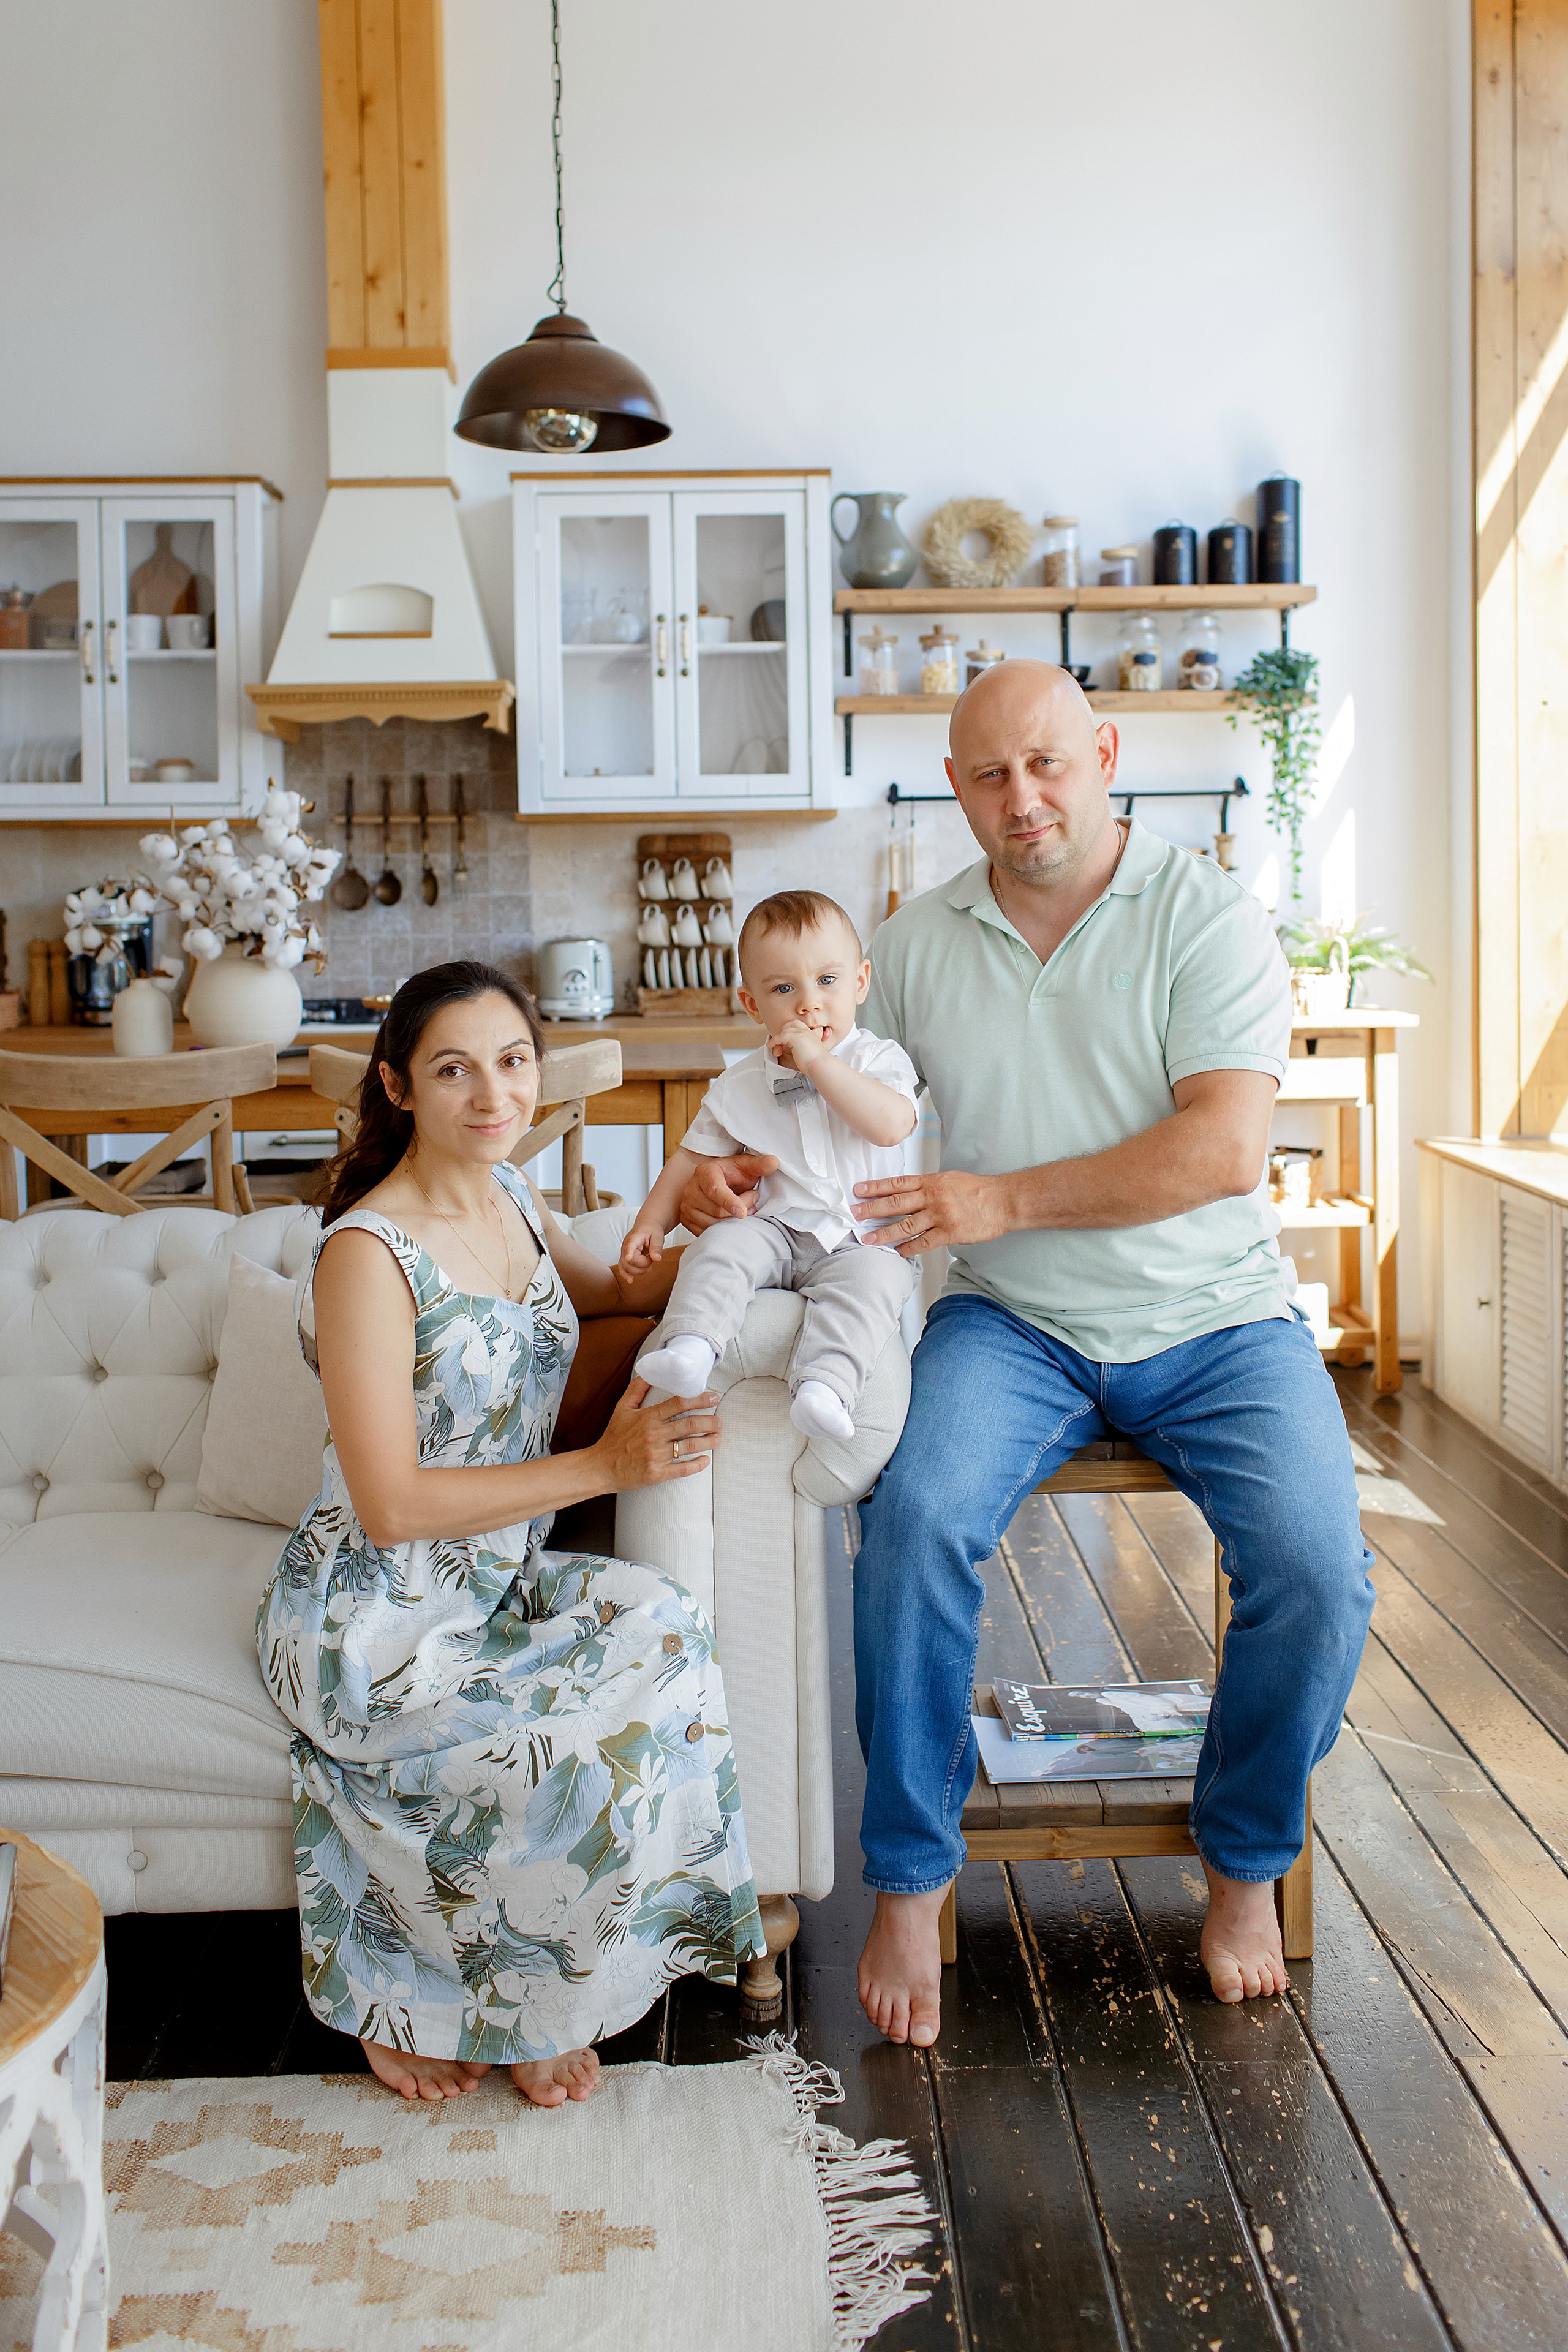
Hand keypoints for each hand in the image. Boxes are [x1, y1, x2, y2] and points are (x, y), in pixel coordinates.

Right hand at [588, 1378, 722, 1490]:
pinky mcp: (657, 1474)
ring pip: (691, 1446)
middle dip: (710, 1422)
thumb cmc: (613, 1438)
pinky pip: (683, 1469)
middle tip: (719, 1421)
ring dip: (709, 1441)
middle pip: (690, 1425)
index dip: (699, 1399)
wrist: (600, 1467)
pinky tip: (706, 1459)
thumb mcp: (622, 1409)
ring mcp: (656, 1455)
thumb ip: (636, 1390)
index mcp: (648, 1418)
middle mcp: (654, 1435)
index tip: (713, 1397)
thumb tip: (649, 1372)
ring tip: (718, 1437)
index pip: (678, 1404)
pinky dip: (698, 1464)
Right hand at [618, 1225, 662, 1278]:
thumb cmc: (652, 1230)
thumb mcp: (658, 1236)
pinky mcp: (625, 1258)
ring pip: (626, 1267)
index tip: (629, 1257)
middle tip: (652, 1258)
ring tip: (649, 1264)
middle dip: (643, 1264)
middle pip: (630, 1261)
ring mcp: (624, 1252)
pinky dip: (626, 1274)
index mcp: (635, 1237)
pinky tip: (630, 1280)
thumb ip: (657, 1247)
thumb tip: (657, 1259)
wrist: (646, 1226)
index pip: (630, 1244)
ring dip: (639, 1270)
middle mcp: (626, 1245)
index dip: (629, 1251)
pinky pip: (622, 1268)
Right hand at [678, 1151, 778, 1234]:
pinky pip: (708, 1233)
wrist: (715, 1182)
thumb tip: (774, 1162)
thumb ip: (760, 1164)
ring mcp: (687, 1208)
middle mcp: (691, 1190)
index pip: (715, 1190)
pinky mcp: (688, 1222)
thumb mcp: (745, 1166)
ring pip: (714, 1225)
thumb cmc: (732, 1174)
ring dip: (734, 1221)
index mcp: (704, 1173)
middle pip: (718, 1211)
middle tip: (753, 1197)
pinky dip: (724, 1229)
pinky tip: (732, 1218)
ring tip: (743, 1208)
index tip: (742, 1213)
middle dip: (742, 1208)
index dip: (730, 1202)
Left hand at [772, 1017, 827, 1071]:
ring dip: (777, 1040)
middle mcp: (807, 1031)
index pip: (798, 1025)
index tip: (785, 1041)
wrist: (820, 1065)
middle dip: (783, 1032)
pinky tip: (771, 1046)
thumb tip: (795, 1052)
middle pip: (791, 1024)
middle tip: (779, 1043)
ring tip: (775, 1049)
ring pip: (784, 1031)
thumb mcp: (809, 1052)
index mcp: (811, 1034)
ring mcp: (801, 1033)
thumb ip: (802, 1048)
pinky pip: (780, 1036)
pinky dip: (773, 1041)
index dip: (789, 1030)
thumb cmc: (816, 1064)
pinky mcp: (795, 1037)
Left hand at [854, 1169, 1011, 1255]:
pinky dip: (909, 1248)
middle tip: (854, 1213)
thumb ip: (928, 1186)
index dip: (876, 1187)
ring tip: (868, 1238)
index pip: (897, 1183)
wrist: (1003, 1201)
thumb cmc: (978, 1190)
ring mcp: (940, 1216)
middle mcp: (932, 1197)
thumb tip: (908, 1193)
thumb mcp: (950, 1179)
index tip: (859, 1189)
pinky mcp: (949, 1233)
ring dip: (884, 1233)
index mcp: (931, 1181)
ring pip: (906, 1224)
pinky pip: (923, 1242)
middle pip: (896, 1203)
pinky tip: (898, 1252)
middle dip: (872, 1208)